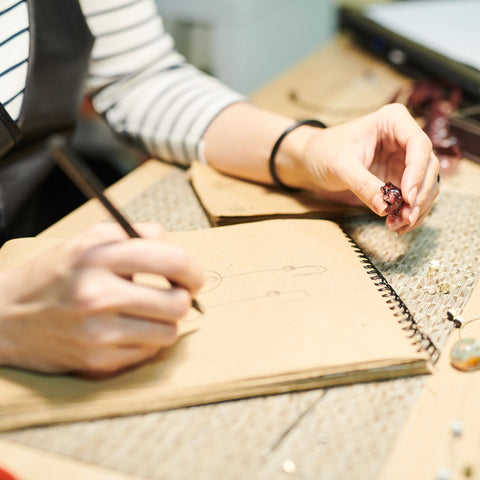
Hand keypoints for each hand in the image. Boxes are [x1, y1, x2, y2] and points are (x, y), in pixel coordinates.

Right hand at [0, 223, 203, 374]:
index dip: (192, 269)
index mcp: (98, 258)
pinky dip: (147, 340)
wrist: (4, 318)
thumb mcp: (85, 240)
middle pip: (178, 303)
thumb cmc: (52, 275)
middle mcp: (99, 296)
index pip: (171, 259)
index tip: (192, 275)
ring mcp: (98, 333)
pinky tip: (129, 329)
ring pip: (169, 332)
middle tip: (175, 295)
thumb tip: (168, 241)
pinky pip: (148, 352)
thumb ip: (131, 233)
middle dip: (183, 298)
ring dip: (166, 322)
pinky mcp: (97, 362)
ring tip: (148, 312)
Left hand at [298, 104, 439, 233]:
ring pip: (427, 185)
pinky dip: (410, 213)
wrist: (312, 160)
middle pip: (428, 167)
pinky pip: (415, 198)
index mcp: (393, 121)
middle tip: (406, 217)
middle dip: (420, 195)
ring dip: (417, 208)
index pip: (419, 145)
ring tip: (397, 226)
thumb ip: (363, 185)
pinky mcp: (400, 179)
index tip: (408, 197)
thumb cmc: (324, 152)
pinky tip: (397, 225)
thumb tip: (385, 208)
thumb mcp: (341, 167)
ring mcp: (405, 160)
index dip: (417, 172)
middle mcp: (405, 139)